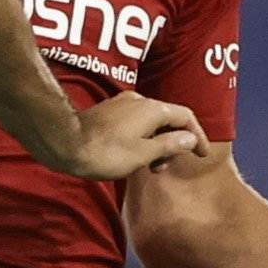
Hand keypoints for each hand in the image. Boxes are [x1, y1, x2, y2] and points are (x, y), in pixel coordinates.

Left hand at [64, 91, 202, 179]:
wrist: (65, 143)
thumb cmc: (105, 152)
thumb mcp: (143, 154)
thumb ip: (169, 145)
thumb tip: (189, 138)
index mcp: (153, 109)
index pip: (185, 117)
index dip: (198, 136)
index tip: (202, 154)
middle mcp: (139, 100)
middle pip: (168, 119)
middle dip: (172, 143)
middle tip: (163, 167)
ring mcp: (122, 104)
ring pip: (151, 122)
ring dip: (156, 143)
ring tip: (148, 166)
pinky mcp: (109, 112)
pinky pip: (135, 123)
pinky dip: (142, 139)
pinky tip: (132, 156)